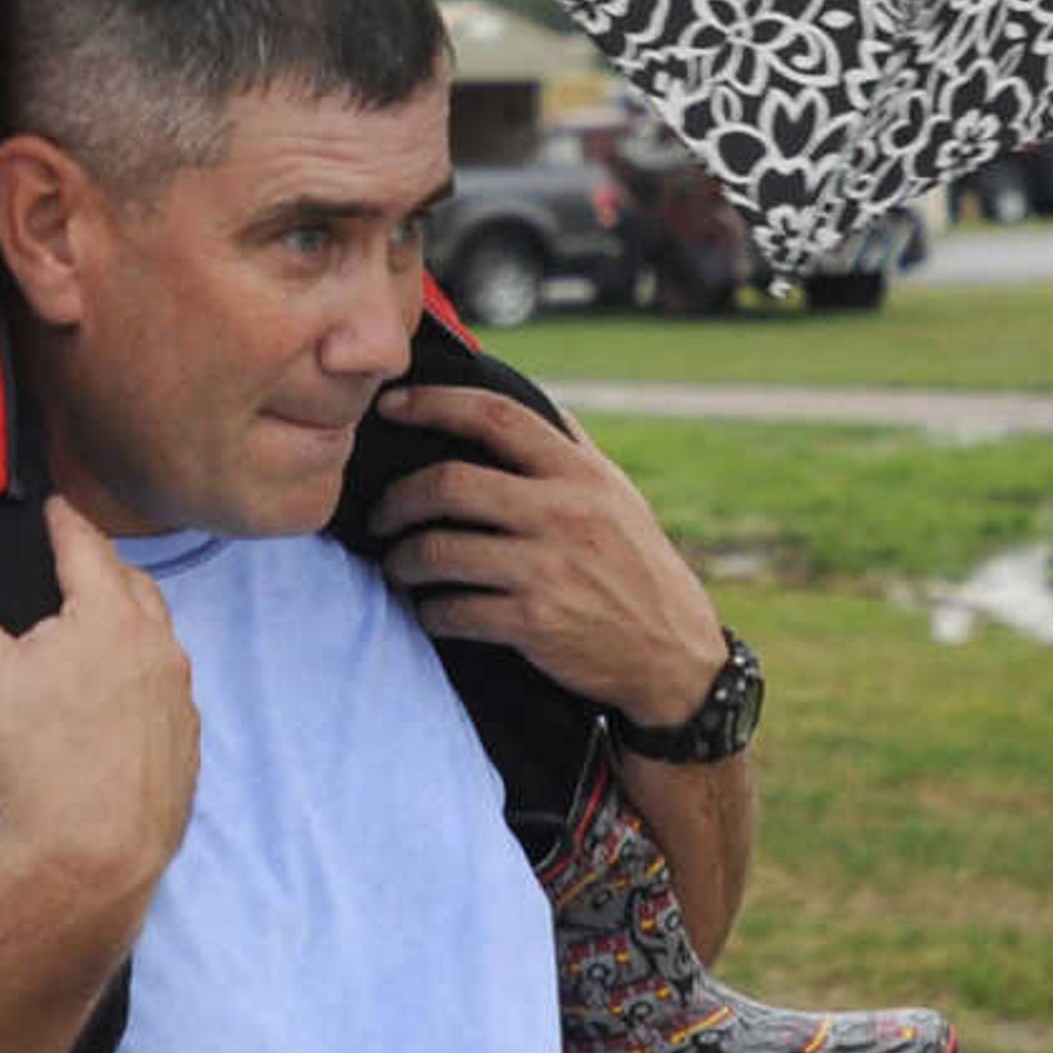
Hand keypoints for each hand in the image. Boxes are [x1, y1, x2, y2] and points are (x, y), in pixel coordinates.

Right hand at [0, 499, 200, 931]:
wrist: (95, 855)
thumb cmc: (35, 759)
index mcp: (109, 616)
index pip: (87, 547)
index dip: (65, 522)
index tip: (54, 507)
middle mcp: (157, 646)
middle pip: (132, 585)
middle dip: (103, 565)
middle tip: (75, 558)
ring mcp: (179, 697)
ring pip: (157, 638)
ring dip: (130, 620)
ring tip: (98, 623)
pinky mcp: (186, 744)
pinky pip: (167, 691)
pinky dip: (144, 676)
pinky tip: (120, 695)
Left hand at [366, 383, 727, 733]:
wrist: (672, 653)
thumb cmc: (637, 565)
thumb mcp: (617, 495)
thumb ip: (573, 448)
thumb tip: (535, 400)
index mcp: (579, 474)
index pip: (495, 416)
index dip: (434, 403)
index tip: (391, 406)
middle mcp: (562, 513)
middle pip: (449, 484)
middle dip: (397, 500)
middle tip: (379, 516)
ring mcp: (547, 568)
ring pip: (439, 551)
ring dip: (402, 561)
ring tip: (397, 566)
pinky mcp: (534, 622)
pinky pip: (453, 610)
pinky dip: (429, 612)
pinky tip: (431, 611)